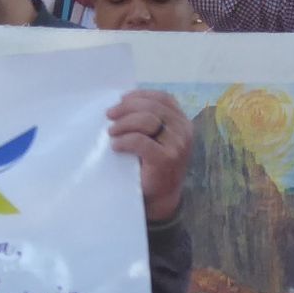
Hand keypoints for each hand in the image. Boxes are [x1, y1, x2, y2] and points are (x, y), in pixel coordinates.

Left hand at [108, 89, 191, 222]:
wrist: (160, 197)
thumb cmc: (153, 165)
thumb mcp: (156, 138)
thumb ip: (149, 121)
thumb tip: (122, 103)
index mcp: (182, 122)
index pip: (163, 98)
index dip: (141, 95)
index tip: (122, 99)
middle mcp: (183, 130)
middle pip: (153, 107)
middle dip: (127, 108)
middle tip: (109, 114)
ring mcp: (177, 145)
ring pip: (147, 120)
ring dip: (124, 123)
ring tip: (111, 131)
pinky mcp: (166, 159)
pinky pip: (140, 141)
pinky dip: (124, 141)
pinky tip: (115, 145)